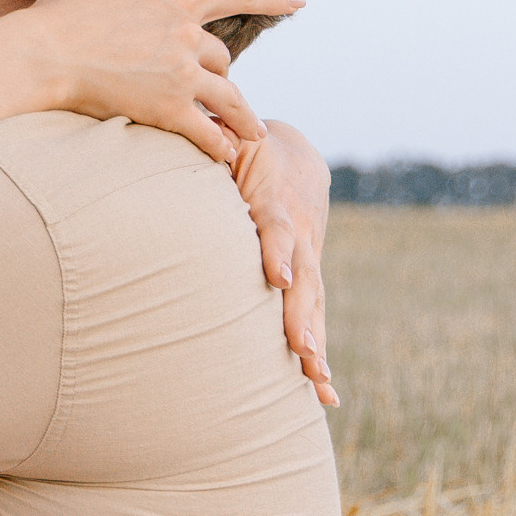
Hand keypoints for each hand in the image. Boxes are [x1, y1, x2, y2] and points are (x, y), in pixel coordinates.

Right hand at [18, 0, 303, 166]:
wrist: (42, 55)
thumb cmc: (70, 9)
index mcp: (177, 1)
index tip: (299, 0)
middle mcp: (187, 39)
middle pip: (224, 55)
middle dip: (223, 69)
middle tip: (220, 86)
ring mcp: (180, 76)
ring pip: (227, 96)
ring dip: (242, 117)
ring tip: (251, 134)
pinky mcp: (166, 110)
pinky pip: (206, 131)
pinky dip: (219, 145)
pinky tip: (226, 157)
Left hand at [236, 120, 335, 403]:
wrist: (293, 156)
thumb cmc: (245, 150)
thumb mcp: (231, 138)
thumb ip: (212, 139)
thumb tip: (191, 121)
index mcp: (275, 202)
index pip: (276, 227)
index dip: (279, 250)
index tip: (281, 276)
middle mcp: (298, 237)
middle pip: (303, 280)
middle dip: (301, 316)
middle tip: (302, 350)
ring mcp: (307, 262)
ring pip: (313, 307)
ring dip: (315, 346)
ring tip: (318, 383)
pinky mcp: (308, 281)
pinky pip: (314, 320)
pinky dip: (318, 357)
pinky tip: (324, 395)